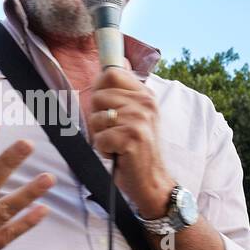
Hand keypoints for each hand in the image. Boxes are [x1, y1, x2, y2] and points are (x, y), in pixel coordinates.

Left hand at [84, 67, 174, 218]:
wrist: (153, 182)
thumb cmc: (137, 151)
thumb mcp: (134, 117)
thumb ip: (122, 94)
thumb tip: (109, 67)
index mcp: (146, 95)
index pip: (110, 74)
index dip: (100, 90)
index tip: (109, 109)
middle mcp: (146, 103)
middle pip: (98, 95)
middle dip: (99, 118)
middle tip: (117, 133)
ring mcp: (140, 120)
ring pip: (96, 118)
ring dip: (101, 136)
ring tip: (119, 145)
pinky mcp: (132, 137)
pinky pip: (99, 138)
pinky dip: (104, 151)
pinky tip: (119, 155)